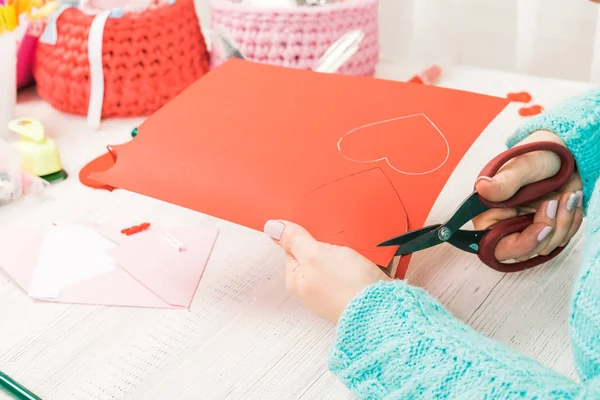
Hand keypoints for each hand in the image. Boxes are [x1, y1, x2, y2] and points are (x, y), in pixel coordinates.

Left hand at [264, 219, 389, 321]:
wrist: (384, 310)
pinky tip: (368, 254)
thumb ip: (294, 240)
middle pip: (316, 251)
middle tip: (338, 235)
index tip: (316, 224)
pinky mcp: (356, 288)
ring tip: (356, 245)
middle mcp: (314, 286)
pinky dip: (362, 256)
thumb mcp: (314, 255)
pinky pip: (356, 264)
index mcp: (297, 279)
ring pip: (339, 256)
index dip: (304, 232)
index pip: (293, 246)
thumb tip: (271, 227)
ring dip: (348, 246)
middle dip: (328, 239)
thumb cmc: (345, 287)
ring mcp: (336, 288)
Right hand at [473, 131, 582, 261]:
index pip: (496, 246)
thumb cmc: (537, 154)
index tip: (543, 228)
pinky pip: (562, 237)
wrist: (562, 151)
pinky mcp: (545, 227)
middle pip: (526, 250)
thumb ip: (504, 181)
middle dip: (548, 230)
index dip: (521, 244)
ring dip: (563, 222)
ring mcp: (526, 228)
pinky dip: (571, 220)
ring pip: (547, 245)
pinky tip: (571, 199)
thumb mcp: (521, 166)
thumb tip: (482, 187)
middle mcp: (505, 224)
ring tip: (568, 195)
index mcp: (489, 213)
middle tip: (554, 202)